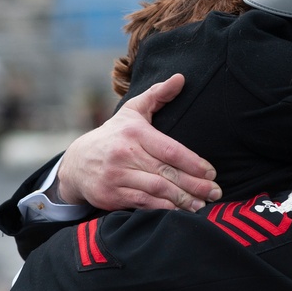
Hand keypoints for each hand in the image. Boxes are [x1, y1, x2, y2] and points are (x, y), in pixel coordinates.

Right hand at [56, 74, 221, 210]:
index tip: (212, 173)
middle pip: (167, 172)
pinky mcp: (110, 195)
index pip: (170, 150)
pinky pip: (143, 204)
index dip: (193, 163)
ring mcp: (116, 176)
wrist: (76, 163)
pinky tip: (180, 212)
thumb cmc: (113, 135)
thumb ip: (157, 95)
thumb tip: (181, 78)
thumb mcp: (132, 111)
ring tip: (202, 205)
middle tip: (215, 192)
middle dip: (194, 185)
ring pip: (157, 190)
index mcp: (134, 132)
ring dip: (183, 200)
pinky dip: (163, 210)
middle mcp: (124, 154)